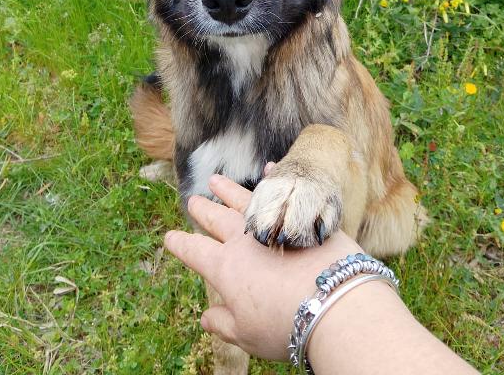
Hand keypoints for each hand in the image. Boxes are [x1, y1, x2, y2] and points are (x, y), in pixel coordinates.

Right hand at [164, 172, 363, 360]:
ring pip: (243, 201)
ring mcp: (272, 224)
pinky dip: (275, 178)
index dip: (181, 244)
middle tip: (192, 200)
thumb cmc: (285, 325)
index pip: (195, 252)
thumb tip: (207, 318)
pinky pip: (283, 191)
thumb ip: (224, 323)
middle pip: (217, 220)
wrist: (333, 302)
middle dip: (203, 210)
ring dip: (228, 190)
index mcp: (225, 268)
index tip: (170, 237)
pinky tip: (271, 168)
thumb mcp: (248, 334)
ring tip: (216, 179)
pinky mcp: (300, 217)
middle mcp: (244, 241)